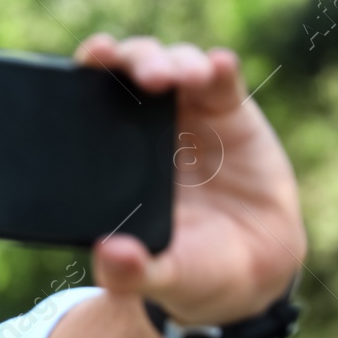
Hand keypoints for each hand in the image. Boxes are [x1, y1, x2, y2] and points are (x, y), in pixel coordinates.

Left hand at [74, 33, 305, 325]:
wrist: (252, 270)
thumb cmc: (191, 268)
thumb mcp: (159, 276)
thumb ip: (130, 272)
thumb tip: (108, 255)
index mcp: (112, 159)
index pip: (87, 103)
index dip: (85, 75)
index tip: (90, 61)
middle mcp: (143, 128)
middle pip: (130, 72)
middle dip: (134, 60)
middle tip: (145, 76)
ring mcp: (187, 115)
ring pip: (174, 66)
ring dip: (175, 62)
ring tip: (182, 77)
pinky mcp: (229, 112)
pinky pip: (222, 80)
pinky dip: (219, 67)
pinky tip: (218, 66)